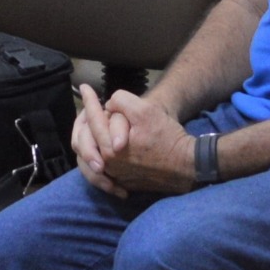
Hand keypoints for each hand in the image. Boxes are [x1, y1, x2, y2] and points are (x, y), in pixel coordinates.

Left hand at [76, 83, 205, 196]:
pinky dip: (95, 158)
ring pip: (88, 157)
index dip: (89, 100)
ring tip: (88, 125)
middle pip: (85, 140)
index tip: (84, 87)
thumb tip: (108, 104)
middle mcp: (108, 165)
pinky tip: (97, 148)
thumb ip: (121, 102)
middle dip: (83, 120)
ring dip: (86, 139)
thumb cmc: (167, 138)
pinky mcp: (122, 182)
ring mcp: (114, 176)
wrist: (186, 166)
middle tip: (86, 108)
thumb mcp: (146, 111)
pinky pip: (99, 171)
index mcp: (110, 148)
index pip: (93, 120)